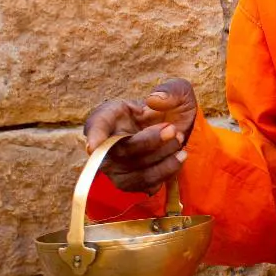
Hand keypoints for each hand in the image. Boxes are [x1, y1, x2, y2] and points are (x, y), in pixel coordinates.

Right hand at [82, 78, 198, 193]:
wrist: (182, 133)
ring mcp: (117, 166)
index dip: (94, 136)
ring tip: (179, 141)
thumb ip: (171, 90)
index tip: (94, 147)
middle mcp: (107, 143)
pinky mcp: (132, 182)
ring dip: (162, 158)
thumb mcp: (179, 92)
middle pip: (120, 152)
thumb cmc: (172, 109)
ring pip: (134, 172)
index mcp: (110, 115)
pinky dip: (166, 171)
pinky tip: (179, 157)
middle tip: (173, 130)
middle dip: (150, 142)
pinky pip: (145, 184)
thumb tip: (154, 100)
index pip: (95, 125)